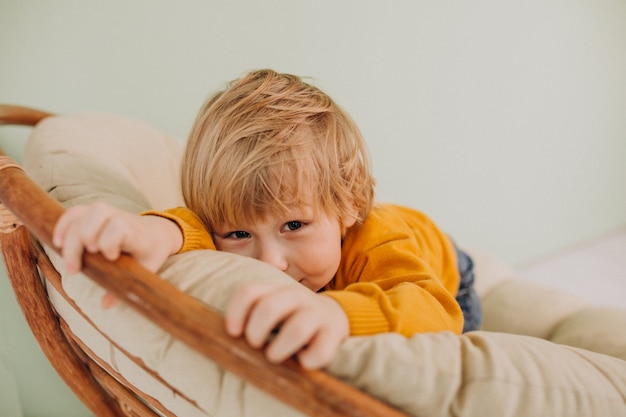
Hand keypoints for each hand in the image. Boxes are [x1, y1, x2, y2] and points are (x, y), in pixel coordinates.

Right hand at [52, 202, 182, 298]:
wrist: (156, 232)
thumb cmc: (149, 253)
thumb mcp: (145, 269)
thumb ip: (128, 285)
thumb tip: (105, 306)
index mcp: (136, 232)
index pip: (119, 228)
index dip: (110, 242)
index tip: (110, 258)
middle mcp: (120, 217)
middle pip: (94, 218)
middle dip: (81, 242)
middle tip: (76, 268)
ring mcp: (107, 212)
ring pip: (81, 214)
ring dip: (69, 236)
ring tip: (68, 259)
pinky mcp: (95, 212)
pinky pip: (74, 212)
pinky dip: (63, 225)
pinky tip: (57, 242)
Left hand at [225, 282, 348, 369]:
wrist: (334, 316)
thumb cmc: (291, 318)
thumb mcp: (272, 309)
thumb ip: (251, 315)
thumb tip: (224, 341)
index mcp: (275, 290)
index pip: (249, 292)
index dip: (236, 312)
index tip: (233, 333)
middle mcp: (296, 297)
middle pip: (270, 307)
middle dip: (256, 331)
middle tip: (255, 345)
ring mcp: (317, 313)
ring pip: (297, 329)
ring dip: (279, 349)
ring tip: (274, 357)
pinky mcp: (334, 333)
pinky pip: (320, 350)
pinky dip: (308, 361)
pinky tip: (302, 362)